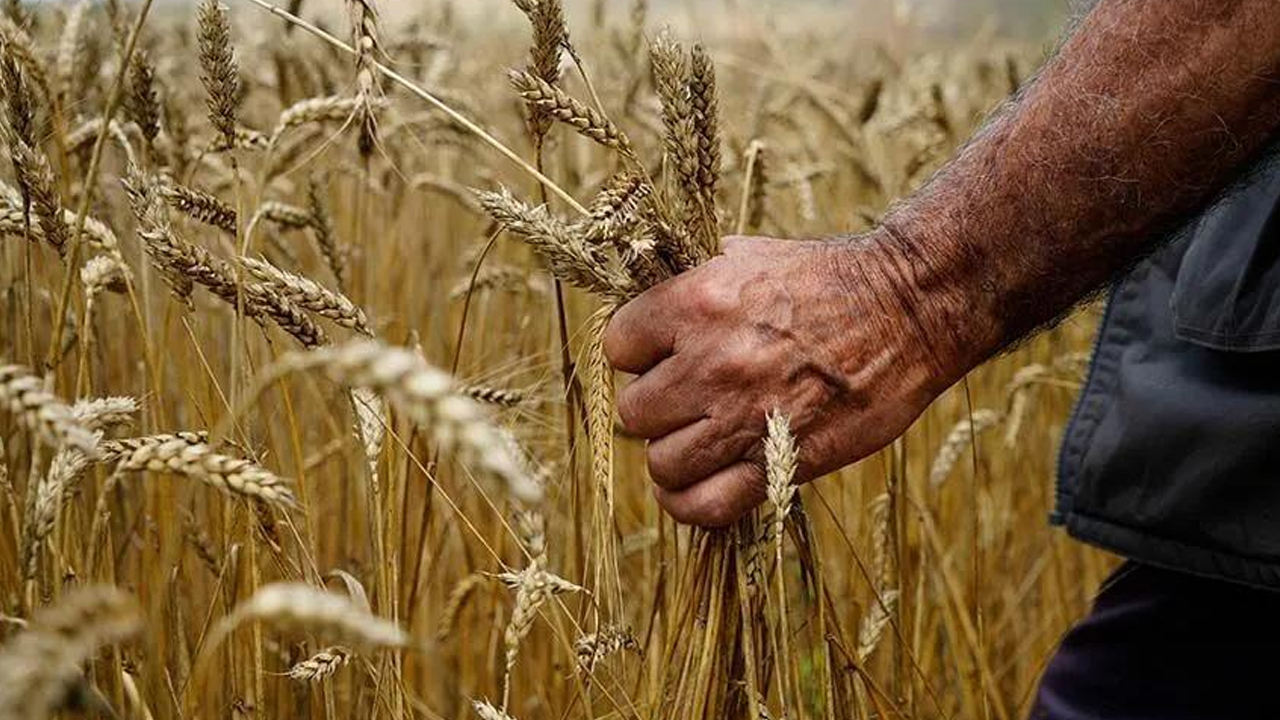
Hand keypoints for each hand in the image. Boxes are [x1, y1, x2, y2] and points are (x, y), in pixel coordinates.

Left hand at [604, 233, 975, 526]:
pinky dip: (689, 503)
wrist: (907, 309)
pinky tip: (694, 487)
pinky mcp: (779, 462)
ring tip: (697, 441)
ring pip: (662, 462)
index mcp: (697, 302)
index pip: (618, 346)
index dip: (638, 353)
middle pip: (634, 410)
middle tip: (687, 399)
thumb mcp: (748, 255)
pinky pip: (704, 505)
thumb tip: (649, 307)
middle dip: (656, 407)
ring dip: (674, 455)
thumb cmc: (826, 278)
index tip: (662, 355)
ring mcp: (743, 416)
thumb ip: (690, 282)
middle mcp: (711, 361)